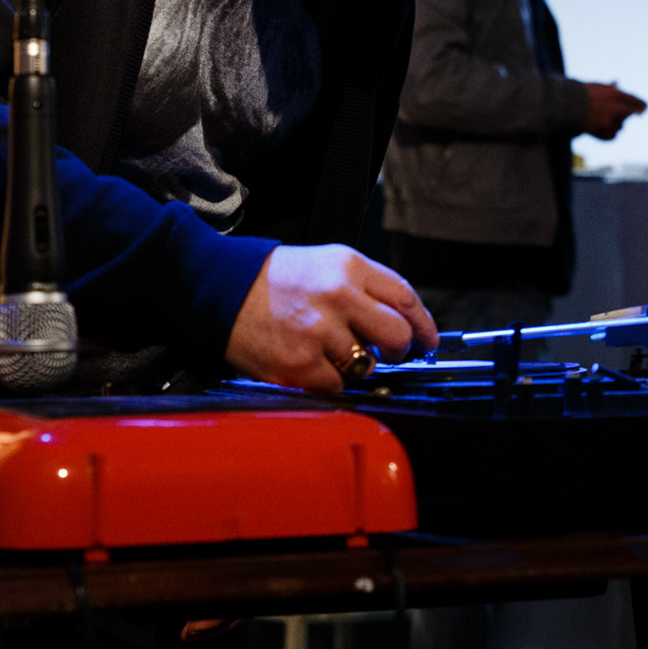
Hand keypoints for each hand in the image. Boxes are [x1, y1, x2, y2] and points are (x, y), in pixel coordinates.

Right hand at [225, 244, 438, 394]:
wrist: (221, 288)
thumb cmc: (275, 279)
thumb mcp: (326, 262)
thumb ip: (366, 287)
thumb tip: (404, 322)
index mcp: (349, 267)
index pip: (406, 298)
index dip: (423, 324)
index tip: (426, 340)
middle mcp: (339, 297)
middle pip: (397, 336)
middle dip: (398, 350)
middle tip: (388, 354)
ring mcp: (319, 333)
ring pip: (367, 365)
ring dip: (357, 366)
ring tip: (333, 353)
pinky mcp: (300, 364)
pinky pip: (337, 385)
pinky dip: (330, 381)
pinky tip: (313, 364)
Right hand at [579, 82, 647, 140]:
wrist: (564, 102)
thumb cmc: (580, 92)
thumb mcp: (596, 86)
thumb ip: (609, 88)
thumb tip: (616, 83)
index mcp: (615, 95)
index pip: (635, 101)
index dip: (642, 105)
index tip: (645, 108)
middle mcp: (614, 108)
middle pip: (629, 114)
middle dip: (630, 114)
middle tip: (633, 114)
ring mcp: (607, 121)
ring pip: (620, 126)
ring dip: (618, 124)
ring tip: (611, 120)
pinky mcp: (600, 131)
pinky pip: (612, 136)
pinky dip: (611, 134)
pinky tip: (610, 131)